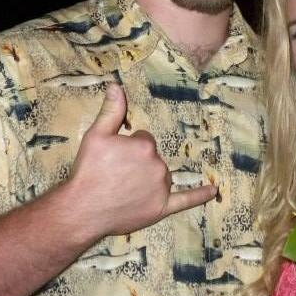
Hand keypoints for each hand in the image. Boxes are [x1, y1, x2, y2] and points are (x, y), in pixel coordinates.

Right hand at [68, 83, 216, 237]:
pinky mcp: (161, 208)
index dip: (128, 148)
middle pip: (153, 158)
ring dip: (148, 179)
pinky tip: (213, 191)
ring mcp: (161, 187)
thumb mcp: (96, 135)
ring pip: (161, 176)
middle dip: (137, 164)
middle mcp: (158, 165)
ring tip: (123, 190)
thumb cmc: (88, 171)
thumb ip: (111, 110)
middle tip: (115, 175)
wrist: (82, 209)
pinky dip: (200, 195)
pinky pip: (185, 200)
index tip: (114, 158)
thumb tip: (116, 86)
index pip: (144, 140)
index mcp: (145, 145)